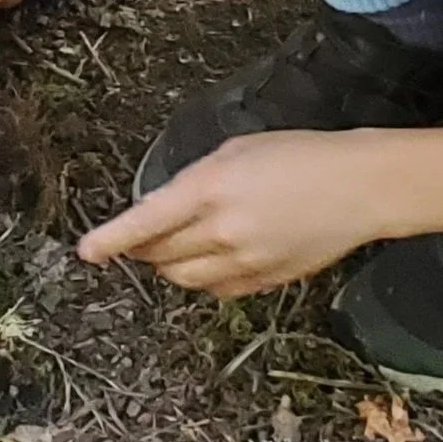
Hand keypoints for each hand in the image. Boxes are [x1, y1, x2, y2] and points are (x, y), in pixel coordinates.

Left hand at [78, 129, 390, 296]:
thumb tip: (166, 206)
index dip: (110, 239)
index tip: (85, 252)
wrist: (356, 187)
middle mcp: (222, 232)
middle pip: (159, 256)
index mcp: (208, 189)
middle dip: (138, 249)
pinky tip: (208, 259)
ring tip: (169, 248)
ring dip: (167, 266)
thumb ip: (195, 181)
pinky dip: (203, 278)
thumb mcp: (234, 150)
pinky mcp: (267, 282)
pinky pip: (218, 291)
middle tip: (134, 239)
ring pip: (184, 279)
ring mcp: (246, 262)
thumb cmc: (297, 155)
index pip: (145, 222)